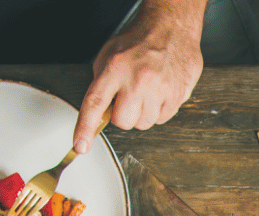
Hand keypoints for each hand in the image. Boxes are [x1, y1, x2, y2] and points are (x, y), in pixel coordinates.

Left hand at [75, 4, 204, 153]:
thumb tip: (99, 113)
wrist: (171, 27)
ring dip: (142, 113)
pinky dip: (159, 109)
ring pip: (144, 123)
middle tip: (128, 97)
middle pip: (124, 122)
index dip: (86, 128)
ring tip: (146, 91)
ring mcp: (161, 88)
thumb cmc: (139, 40)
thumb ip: (102, 85)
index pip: (95, 104)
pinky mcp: (178, 94)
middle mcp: (138, 80)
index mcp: (115, 68)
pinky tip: (159, 91)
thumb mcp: (109, 55)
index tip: (81, 145)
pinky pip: (163, 118)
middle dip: (123, 114)